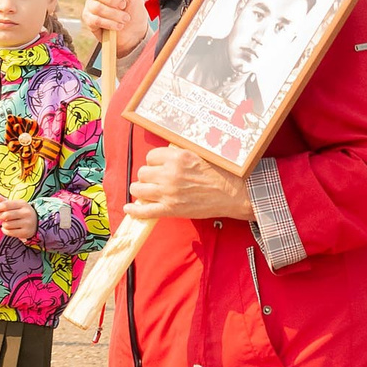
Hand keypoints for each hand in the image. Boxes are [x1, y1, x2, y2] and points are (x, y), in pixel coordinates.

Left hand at [0, 197, 38, 238]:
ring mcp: (27, 223)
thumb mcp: (15, 205)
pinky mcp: (26, 232)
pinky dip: (5, 231)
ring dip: (4, 224)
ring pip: (6, 225)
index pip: (5, 205)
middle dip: (0, 216)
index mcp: (23, 204)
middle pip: (5, 215)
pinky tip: (10, 228)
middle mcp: (26, 213)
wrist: (37, 223)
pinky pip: (8, 232)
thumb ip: (4, 202)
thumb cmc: (21, 212)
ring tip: (8, 223)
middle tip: (2, 217)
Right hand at [83, 0, 144, 52]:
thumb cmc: (135, 12)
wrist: (135, 35)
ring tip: (125, 19)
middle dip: (112, 0)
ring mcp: (91, 7)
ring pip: (95, 6)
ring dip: (114, 14)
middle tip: (124, 6)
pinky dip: (109, 23)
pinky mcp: (89, 20)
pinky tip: (118, 26)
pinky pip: (94, 19)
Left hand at [127, 145, 252, 221]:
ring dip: (141, 190)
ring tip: (147, 191)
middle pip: (142, 172)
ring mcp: (168, 192)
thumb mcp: (202, 156)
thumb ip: (182, 155)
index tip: (159, 167)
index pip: (151, 157)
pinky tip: (131, 208)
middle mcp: (170, 174)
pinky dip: (135, 210)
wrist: (235, 194)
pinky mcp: (170, 209)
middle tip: (156, 180)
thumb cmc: (222, 174)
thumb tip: (168, 155)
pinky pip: (144, 210)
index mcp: (178, 158)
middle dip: (148, 176)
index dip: (154, 162)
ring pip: (138, 189)